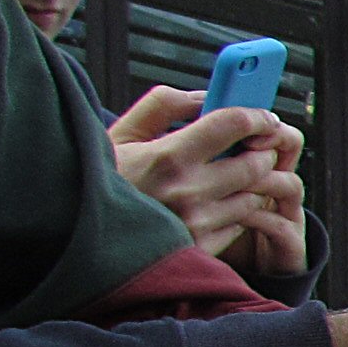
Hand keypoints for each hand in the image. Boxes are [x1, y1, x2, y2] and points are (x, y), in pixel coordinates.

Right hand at [110, 86, 309, 273]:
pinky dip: (238, 211)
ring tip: (235, 175)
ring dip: (253, 183)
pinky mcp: (201, 250)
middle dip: (262, 151)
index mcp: (167, 156)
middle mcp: (187, 192)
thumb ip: (165, 105)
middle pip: (254, 164)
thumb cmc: (106, 177)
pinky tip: (218, 204)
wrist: (83, 232)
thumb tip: (206, 97)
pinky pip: (240, 224)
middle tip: (256, 146)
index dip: (255, 115)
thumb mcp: (124, 133)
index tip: (264, 116)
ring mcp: (196, 224)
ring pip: (253, 196)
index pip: (231, 124)